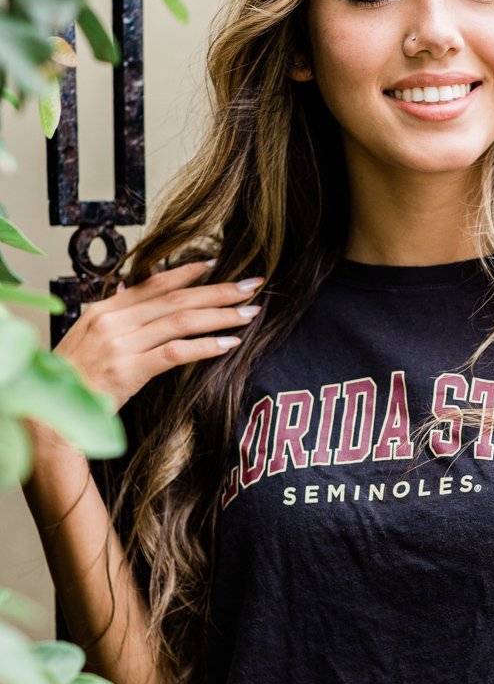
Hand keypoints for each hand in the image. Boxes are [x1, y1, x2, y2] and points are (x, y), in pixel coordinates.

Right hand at [49, 259, 264, 413]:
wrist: (50, 419)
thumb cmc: (72, 382)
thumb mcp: (88, 340)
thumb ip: (113, 317)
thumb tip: (128, 289)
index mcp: (103, 311)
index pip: (154, 283)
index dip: (188, 272)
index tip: (218, 264)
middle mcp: (112, 321)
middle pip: (176, 299)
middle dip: (219, 290)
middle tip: (252, 285)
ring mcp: (120, 344)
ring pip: (181, 321)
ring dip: (221, 315)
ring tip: (250, 313)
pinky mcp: (129, 370)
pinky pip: (176, 352)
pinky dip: (205, 345)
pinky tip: (229, 344)